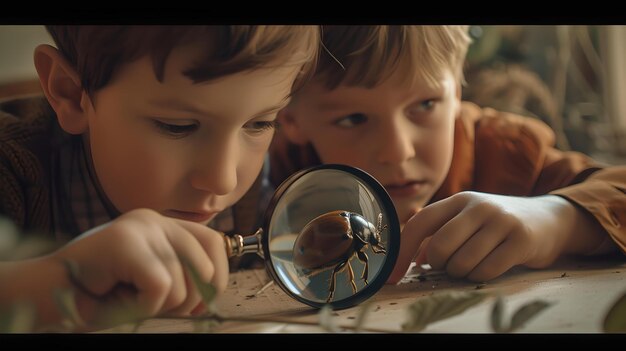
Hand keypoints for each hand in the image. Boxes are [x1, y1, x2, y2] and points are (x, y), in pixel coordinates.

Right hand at [51, 208, 228, 328]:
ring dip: (156, 308)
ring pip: (182, 285)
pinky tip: (117, 299)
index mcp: (161, 225)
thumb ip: (181, 272)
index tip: (203, 304)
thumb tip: (215, 286)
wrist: (46, 294)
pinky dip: (141, 308)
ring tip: (125, 297)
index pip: (214, 243)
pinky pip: (160, 290)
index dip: (218, 277)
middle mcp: (153, 220)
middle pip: (205, 267)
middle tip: (153, 306)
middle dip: (189, 302)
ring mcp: (140, 229)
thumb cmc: (100, 293)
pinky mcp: (127, 244)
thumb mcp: (150, 277)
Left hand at [388, 192, 587, 282]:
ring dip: (461, 273)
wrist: (549, 219)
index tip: (392, 275)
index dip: (402, 251)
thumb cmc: (497, 224)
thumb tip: (410, 260)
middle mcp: (478, 206)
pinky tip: (489, 267)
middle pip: (439, 246)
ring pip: (461, 263)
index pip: (420, 222)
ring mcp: (501, 221)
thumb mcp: (467, 219)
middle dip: (439, 265)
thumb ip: (438, 234)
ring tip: (474, 262)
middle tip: (450, 265)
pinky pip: (485, 271)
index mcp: (459, 199)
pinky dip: (480, 277)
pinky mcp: (521, 240)